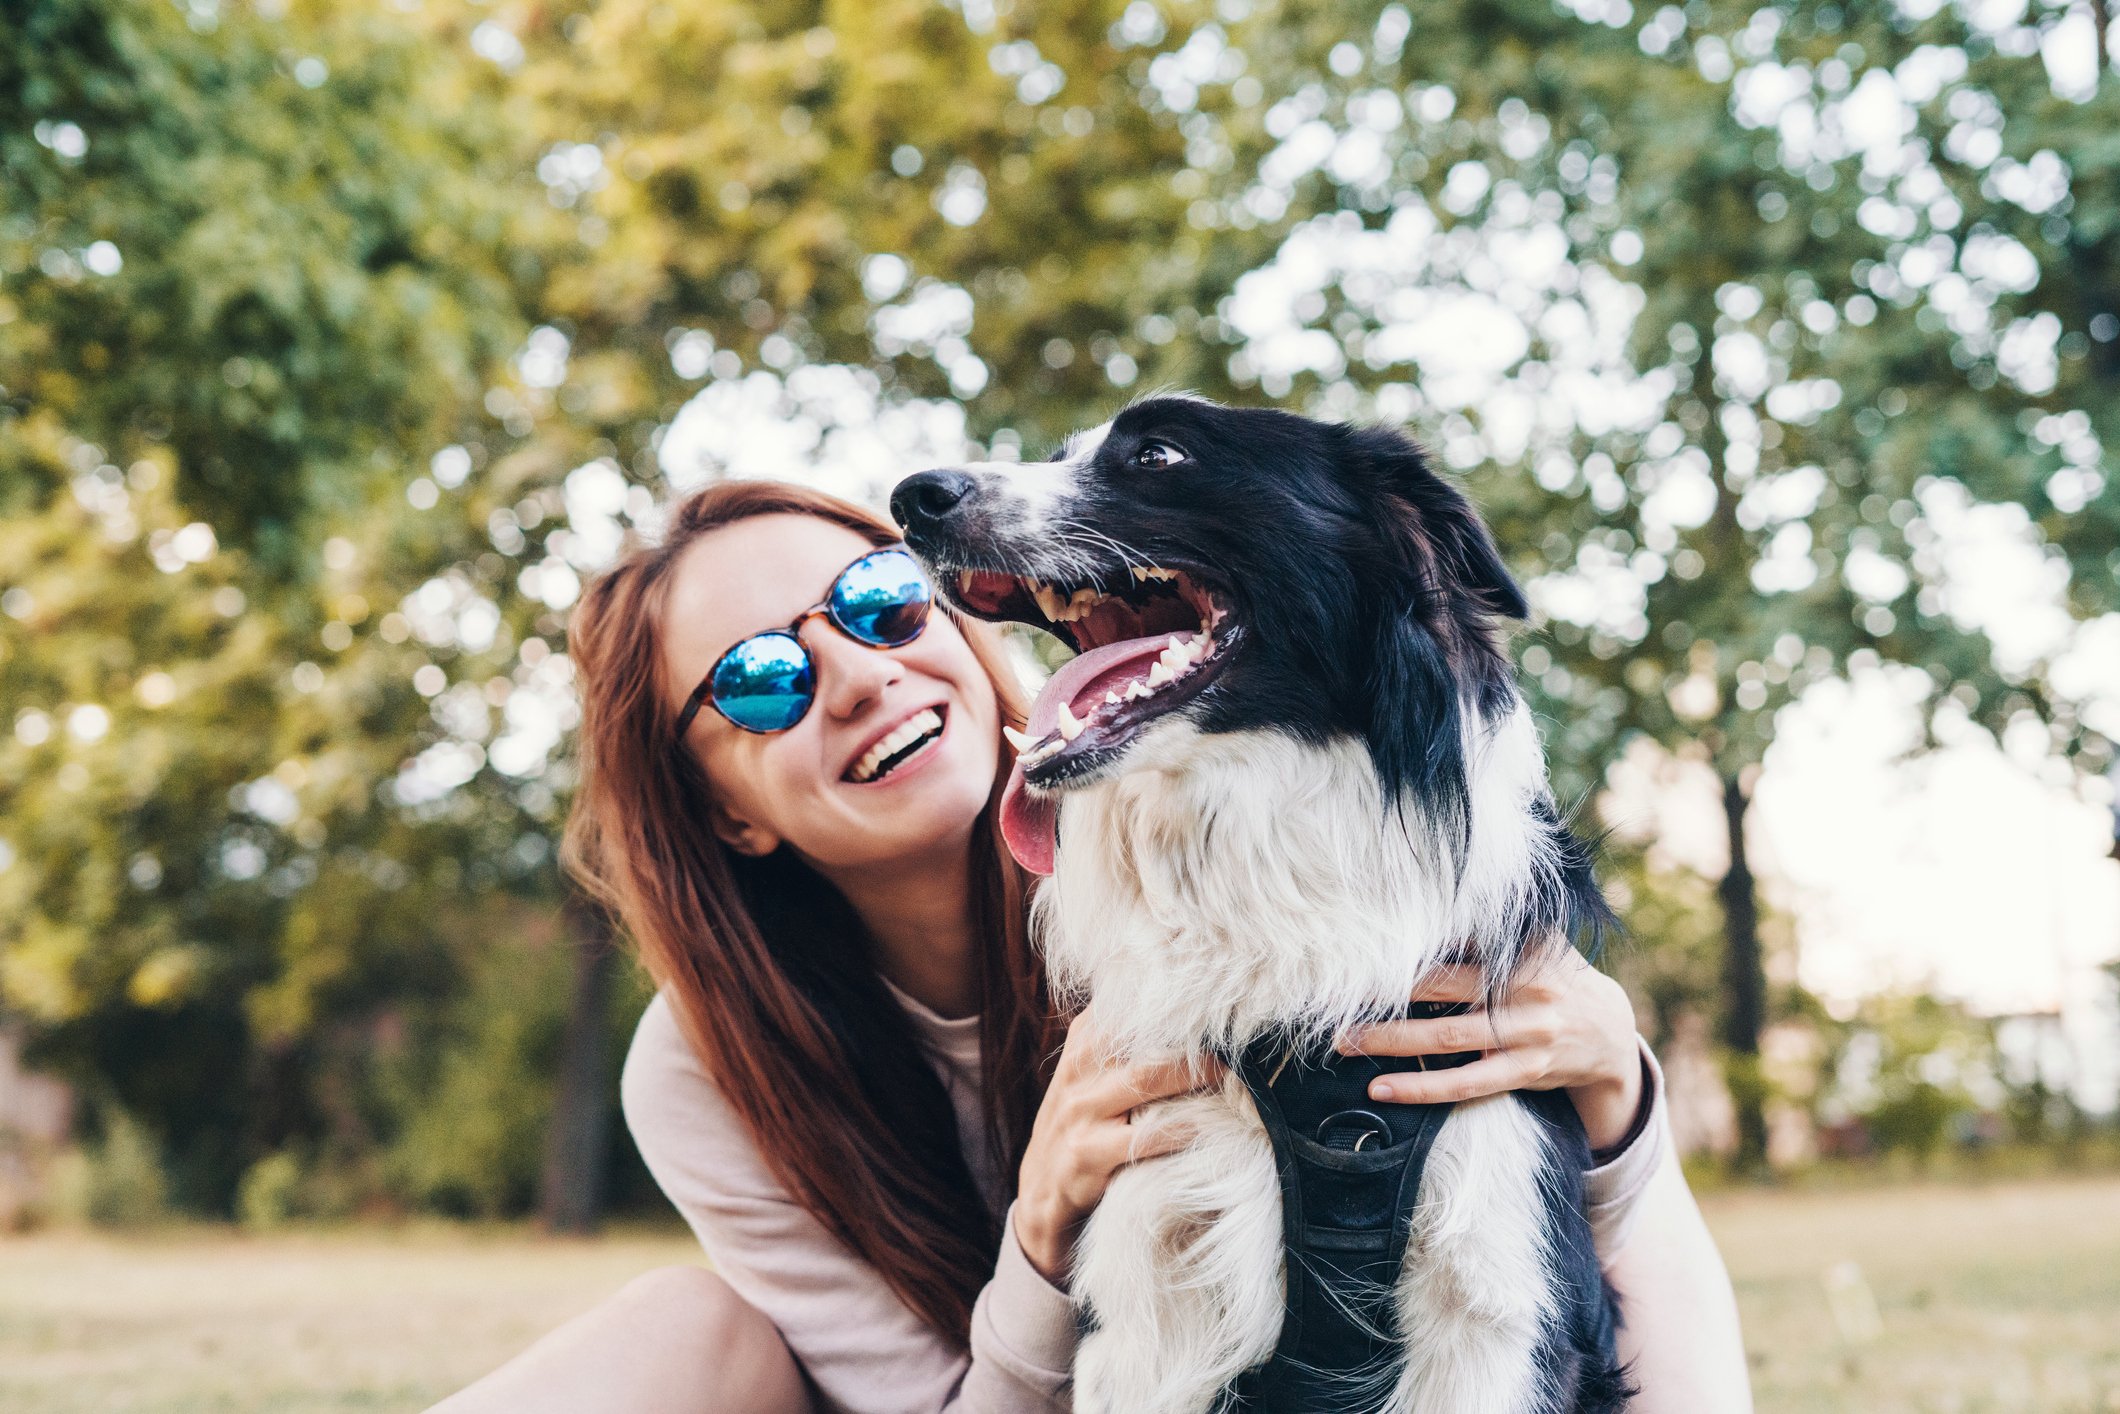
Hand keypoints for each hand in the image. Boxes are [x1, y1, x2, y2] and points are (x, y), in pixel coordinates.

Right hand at [1013, 1011, 1223, 1284]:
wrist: (1042, 1194)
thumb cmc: (1085, 1125)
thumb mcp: (1095, 1074)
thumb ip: (1133, 1043)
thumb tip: (1201, 1016)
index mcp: (1085, 1039)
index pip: (1134, 1005)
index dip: (1181, 1003)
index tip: (1225, 1004)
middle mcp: (1079, 1067)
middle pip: (1146, 1036)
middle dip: (1197, 1038)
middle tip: (1245, 1039)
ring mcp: (1079, 1111)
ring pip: (1147, 1078)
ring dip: (1198, 1078)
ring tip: (1239, 1080)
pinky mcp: (1084, 1155)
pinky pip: (1145, 1137)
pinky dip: (1184, 1130)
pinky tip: (1213, 1128)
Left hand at [1335, 945, 1645, 1152]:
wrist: (1609, 1031)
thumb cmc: (1555, 977)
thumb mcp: (1537, 944)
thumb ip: (1493, 931)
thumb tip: (1433, 904)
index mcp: (1520, 956)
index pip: (1455, 953)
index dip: (1407, 959)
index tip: (1361, 959)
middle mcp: (1523, 994)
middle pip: (1445, 994)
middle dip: (1389, 1001)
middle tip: (1338, 1006)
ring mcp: (1526, 1037)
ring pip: (1450, 1042)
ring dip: (1394, 1045)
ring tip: (1347, 1045)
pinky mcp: (1524, 1073)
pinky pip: (1467, 1085)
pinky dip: (1423, 1089)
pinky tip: (1384, 1090)